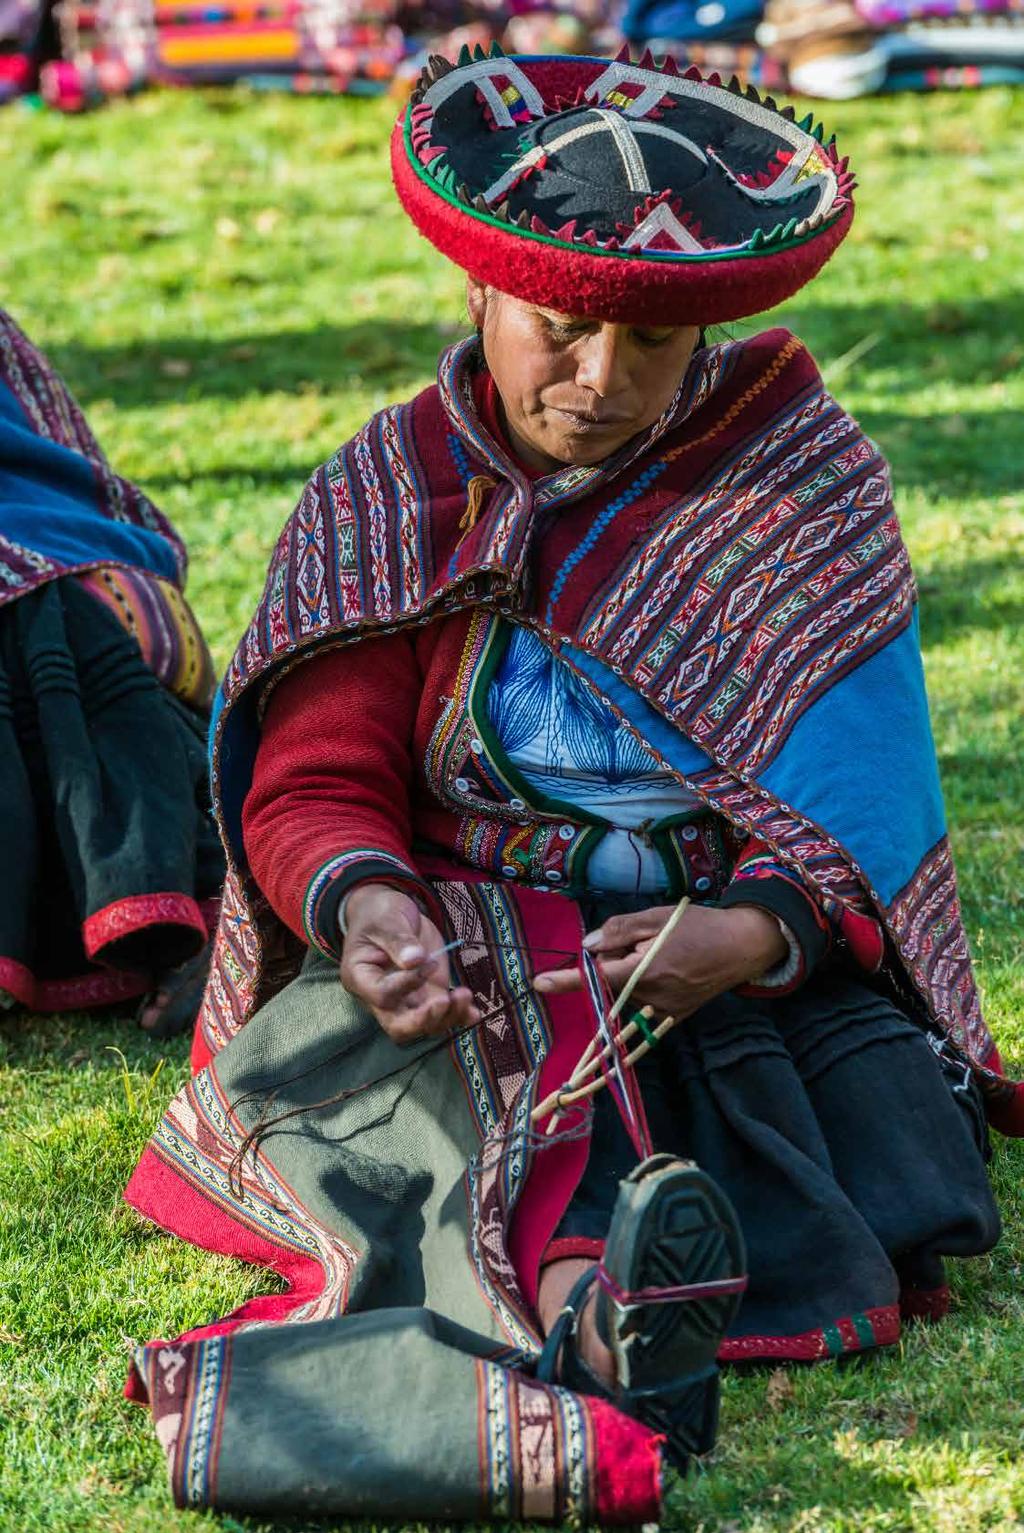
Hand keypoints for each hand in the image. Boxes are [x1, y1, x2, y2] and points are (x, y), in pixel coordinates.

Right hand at [340, 883, 479, 1044]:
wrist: (388, 914)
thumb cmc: (379, 914)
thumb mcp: (386, 920)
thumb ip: (398, 940)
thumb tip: (415, 961)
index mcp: (361, 978)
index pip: (383, 996)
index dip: (407, 984)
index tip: (427, 962)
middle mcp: (381, 998)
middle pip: (399, 1027)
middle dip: (424, 1020)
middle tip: (444, 1001)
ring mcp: (407, 999)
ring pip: (424, 1026)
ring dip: (447, 1017)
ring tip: (464, 994)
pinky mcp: (428, 994)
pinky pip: (442, 1015)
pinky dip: (459, 1017)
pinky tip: (474, 1012)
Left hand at [533, 903, 787, 1019]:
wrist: (742, 947)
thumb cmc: (700, 926)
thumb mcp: (658, 917)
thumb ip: (620, 930)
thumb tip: (588, 947)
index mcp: (645, 970)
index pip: (596, 977)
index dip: (565, 980)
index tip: (538, 983)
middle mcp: (651, 997)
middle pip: (610, 981)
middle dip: (614, 960)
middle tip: (644, 940)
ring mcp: (663, 1011)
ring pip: (625, 992)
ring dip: (630, 973)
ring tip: (662, 953)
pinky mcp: (674, 1017)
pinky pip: (642, 1002)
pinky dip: (644, 985)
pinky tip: (667, 969)